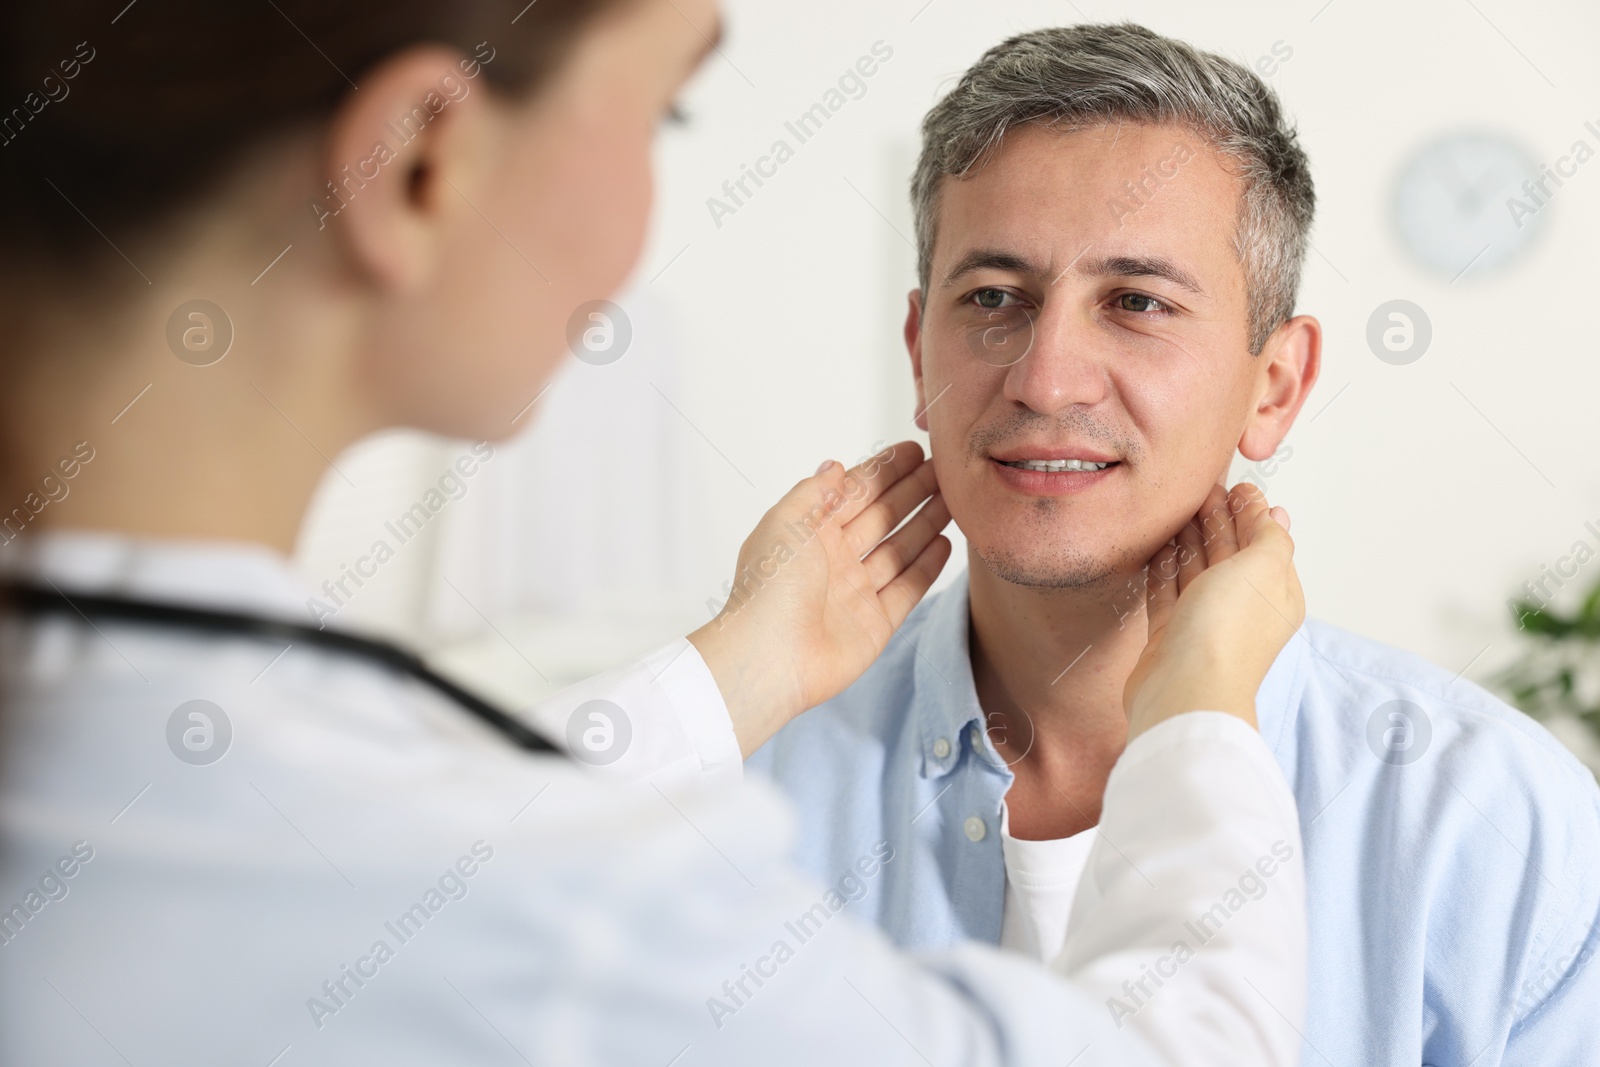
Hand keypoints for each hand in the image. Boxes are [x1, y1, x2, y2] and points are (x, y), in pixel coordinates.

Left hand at [688, 441, 951, 756]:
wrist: (770, 657)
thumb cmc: (769, 587)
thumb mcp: (786, 522)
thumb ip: (814, 492)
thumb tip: (834, 465)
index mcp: (809, 533)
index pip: (854, 493)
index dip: (884, 471)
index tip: (914, 450)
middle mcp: (833, 560)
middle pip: (882, 518)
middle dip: (912, 493)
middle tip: (944, 471)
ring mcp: (855, 593)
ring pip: (899, 550)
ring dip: (926, 524)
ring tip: (954, 501)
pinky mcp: (874, 624)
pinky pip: (907, 589)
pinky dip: (927, 567)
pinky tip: (946, 544)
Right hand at [1123, 482, 1303, 739]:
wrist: (1185, 689)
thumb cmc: (1227, 632)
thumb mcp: (1263, 568)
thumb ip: (1269, 537)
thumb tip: (1276, 514)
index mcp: (1276, 594)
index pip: (1265, 543)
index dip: (1251, 512)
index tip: (1235, 485)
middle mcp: (1242, 608)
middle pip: (1230, 554)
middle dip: (1219, 520)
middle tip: (1203, 488)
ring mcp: (1205, 621)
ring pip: (1196, 570)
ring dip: (1190, 539)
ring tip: (1178, 508)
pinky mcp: (1171, 633)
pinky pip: (1167, 591)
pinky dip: (1164, 566)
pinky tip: (1157, 545)